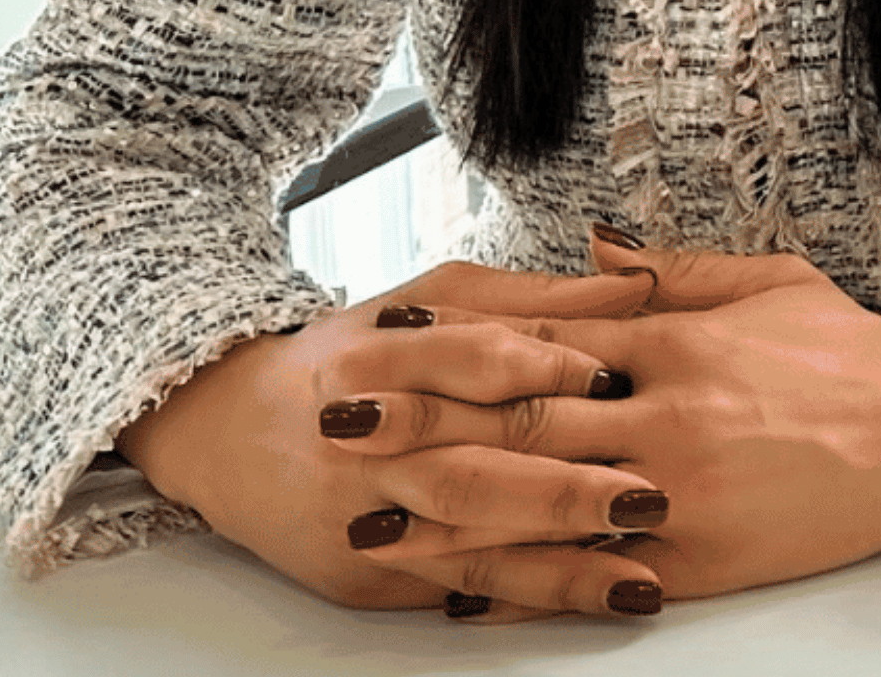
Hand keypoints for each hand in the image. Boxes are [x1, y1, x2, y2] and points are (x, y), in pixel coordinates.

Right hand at [114, 258, 668, 620]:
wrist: (231, 432)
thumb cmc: (354, 353)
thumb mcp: (433, 299)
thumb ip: (536, 300)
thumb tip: (639, 286)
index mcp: (385, 351)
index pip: (471, 357)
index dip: (544, 367)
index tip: (617, 376)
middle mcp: (371, 436)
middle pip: (474, 459)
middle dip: (565, 482)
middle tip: (649, 492)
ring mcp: (365, 512)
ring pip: (468, 535)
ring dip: (557, 555)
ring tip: (637, 566)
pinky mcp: (366, 575)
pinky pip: (456, 584)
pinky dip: (525, 592)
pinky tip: (586, 594)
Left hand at [350, 231, 880, 611]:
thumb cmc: (847, 350)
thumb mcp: (764, 279)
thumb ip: (671, 270)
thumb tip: (595, 247)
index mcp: (671, 341)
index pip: (539, 339)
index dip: (453, 344)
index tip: (385, 343)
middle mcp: (661, 414)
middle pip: (516, 420)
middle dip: (420, 425)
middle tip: (338, 430)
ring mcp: (677, 493)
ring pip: (542, 504)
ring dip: (448, 512)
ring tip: (374, 519)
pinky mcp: (700, 559)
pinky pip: (595, 575)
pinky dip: (528, 586)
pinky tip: (471, 595)